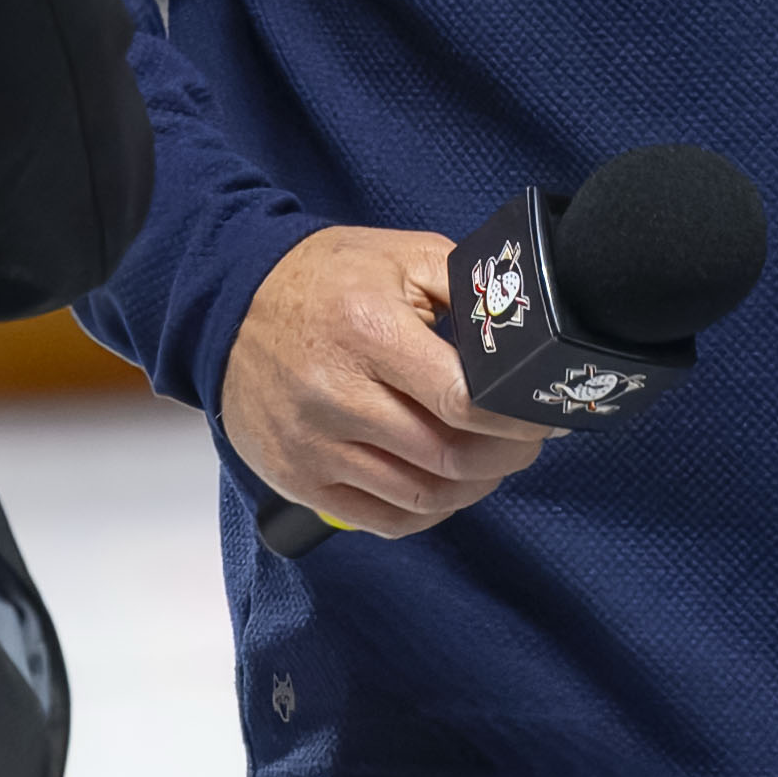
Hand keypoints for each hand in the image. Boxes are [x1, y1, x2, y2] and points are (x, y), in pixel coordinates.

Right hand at [220, 223, 550, 538]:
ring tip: (494, 460)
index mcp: (371, 333)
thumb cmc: (329, 278)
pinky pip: (381, 520)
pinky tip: (448, 486)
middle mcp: (337, 397)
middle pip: (447, 456)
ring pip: (419, 495)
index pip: (462, 400)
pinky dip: (428, 511)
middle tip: (530, 438)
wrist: (231, 305)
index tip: (546, 412)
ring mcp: (313, 446)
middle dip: (507, 454)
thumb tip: (527, 332)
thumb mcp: (406, 256)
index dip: (516, 417)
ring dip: (474, 487)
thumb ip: (469, 290)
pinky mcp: (297, 479)